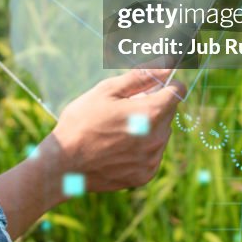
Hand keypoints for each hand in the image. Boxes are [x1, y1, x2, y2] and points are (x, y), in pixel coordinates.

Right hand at [43, 69, 185, 193]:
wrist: (64, 164)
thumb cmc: (82, 122)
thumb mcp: (107, 91)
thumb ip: (140, 77)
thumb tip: (166, 66)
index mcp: (151, 113)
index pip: (177, 92)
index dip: (167, 83)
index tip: (154, 84)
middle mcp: (158, 138)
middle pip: (168, 113)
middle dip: (152, 106)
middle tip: (124, 107)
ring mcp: (152, 159)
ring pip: (160, 134)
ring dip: (148, 127)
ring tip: (118, 129)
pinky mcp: (145, 175)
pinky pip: (152, 154)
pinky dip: (141, 148)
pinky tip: (118, 147)